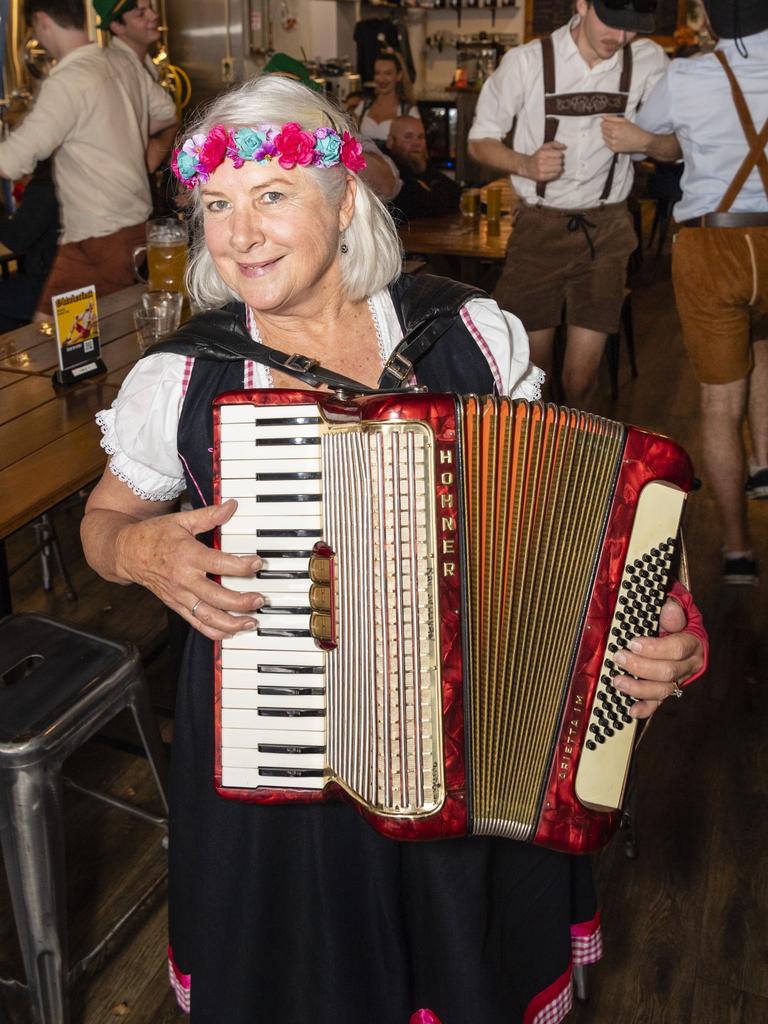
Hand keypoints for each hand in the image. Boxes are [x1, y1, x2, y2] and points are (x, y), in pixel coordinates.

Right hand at [115, 498, 263, 639]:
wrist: (126, 553)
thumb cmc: (154, 536)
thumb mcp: (181, 520)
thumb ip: (208, 515)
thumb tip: (231, 506)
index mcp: (186, 555)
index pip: (218, 563)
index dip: (240, 566)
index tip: (257, 564)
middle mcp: (183, 579)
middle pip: (216, 596)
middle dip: (241, 601)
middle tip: (260, 598)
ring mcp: (179, 596)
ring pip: (207, 616)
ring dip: (231, 623)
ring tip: (251, 622)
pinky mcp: (176, 606)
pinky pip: (196, 623)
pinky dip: (214, 631)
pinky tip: (231, 631)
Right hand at [520, 141, 566, 182]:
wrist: (527, 166)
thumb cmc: (537, 156)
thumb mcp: (544, 147)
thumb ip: (555, 144)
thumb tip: (565, 146)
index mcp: (542, 153)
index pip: (559, 154)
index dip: (561, 155)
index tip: (558, 156)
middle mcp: (541, 162)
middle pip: (559, 162)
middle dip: (560, 161)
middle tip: (558, 162)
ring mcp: (541, 170)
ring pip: (558, 169)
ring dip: (560, 168)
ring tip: (557, 167)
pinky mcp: (542, 177)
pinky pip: (555, 175)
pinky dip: (557, 173)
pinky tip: (554, 171)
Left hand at [601, 115, 651, 153]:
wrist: (640, 141)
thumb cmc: (634, 130)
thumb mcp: (625, 121)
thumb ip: (613, 118)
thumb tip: (603, 117)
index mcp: (616, 127)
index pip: (603, 124)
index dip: (604, 122)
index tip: (607, 122)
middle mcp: (613, 135)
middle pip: (602, 130)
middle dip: (606, 128)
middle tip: (612, 128)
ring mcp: (613, 143)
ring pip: (604, 137)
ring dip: (607, 134)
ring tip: (614, 133)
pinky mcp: (613, 149)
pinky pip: (606, 143)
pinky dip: (609, 140)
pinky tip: (615, 139)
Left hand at [610, 597, 704, 719]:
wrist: (683, 633)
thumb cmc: (675, 620)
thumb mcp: (676, 608)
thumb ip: (673, 609)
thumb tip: (669, 610)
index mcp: (693, 642)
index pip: (678, 648)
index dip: (654, 648)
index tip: (632, 642)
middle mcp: (689, 665)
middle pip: (668, 672)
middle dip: (640, 666)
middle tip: (619, 657)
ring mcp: (679, 680)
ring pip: (663, 690)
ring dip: (638, 688)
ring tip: (617, 681)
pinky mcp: (668, 689)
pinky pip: (658, 702)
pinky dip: (646, 708)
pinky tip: (632, 711)